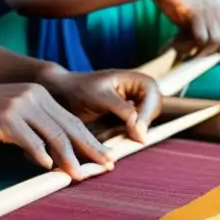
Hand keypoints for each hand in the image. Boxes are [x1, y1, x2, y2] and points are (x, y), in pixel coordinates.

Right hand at [0, 78, 113, 180]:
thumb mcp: (9, 113)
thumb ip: (30, 128)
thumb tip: (49, 155)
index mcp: (38, 94)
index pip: (72, 120)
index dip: (91, 140)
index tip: (104, 155)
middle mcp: (34, 96)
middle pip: (71, 127)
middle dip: (91, 149)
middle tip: (108, 166)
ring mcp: (20, 105)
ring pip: (54, 135)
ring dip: (70, 159)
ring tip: (81, 175)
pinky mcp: (5, 118)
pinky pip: (30, 140)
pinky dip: (41, 156)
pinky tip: (50, 169)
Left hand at [40, 67, 162, 143]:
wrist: (66, 95)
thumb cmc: (81, 89)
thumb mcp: (102, 97)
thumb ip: (123, 110)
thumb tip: (140, 130)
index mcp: (138, 80)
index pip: (153, 97)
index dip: (147, 114)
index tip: (137, 131)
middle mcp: (141, 94)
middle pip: (153, 113)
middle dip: (142, 126)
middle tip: (129, 138)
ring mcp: (136, 109)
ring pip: (145, 125)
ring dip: (134, 133)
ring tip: (115, 136)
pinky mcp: (128, 122)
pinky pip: (134, 133)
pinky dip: (126, 137)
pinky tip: (112, 138)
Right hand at [152, 0, 219, 61]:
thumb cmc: (177, 1)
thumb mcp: (197, 13)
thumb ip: (205, 27)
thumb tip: (208, 48)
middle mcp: (219, 8)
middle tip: (209, 60)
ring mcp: (208, 10)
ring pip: (217, 40)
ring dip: (206, 53)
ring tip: (194, 57)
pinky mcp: (196, 12)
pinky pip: (202, 37)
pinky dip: (196, 48)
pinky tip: (187, 52)